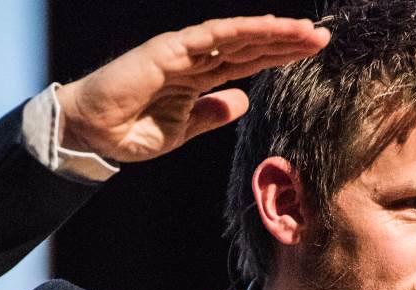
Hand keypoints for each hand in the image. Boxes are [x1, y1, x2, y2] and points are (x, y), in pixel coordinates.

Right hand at [56, 15, 329, 162]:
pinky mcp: (169, 49)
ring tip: (308, 33)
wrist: (92, 135)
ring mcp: (183, 52)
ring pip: (238, 36)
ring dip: (274, 32)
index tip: (310, 55)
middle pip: (250, 46)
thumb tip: (242, 102)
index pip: (247, 64)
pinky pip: (213, 36)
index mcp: (199, 80)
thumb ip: (211, 114)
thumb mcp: (183, 129)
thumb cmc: (130, 133)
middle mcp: (195, 60)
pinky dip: (243, 30)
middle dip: (286, 41)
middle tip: (323, 38)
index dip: (278, 57)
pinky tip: (271, 28)